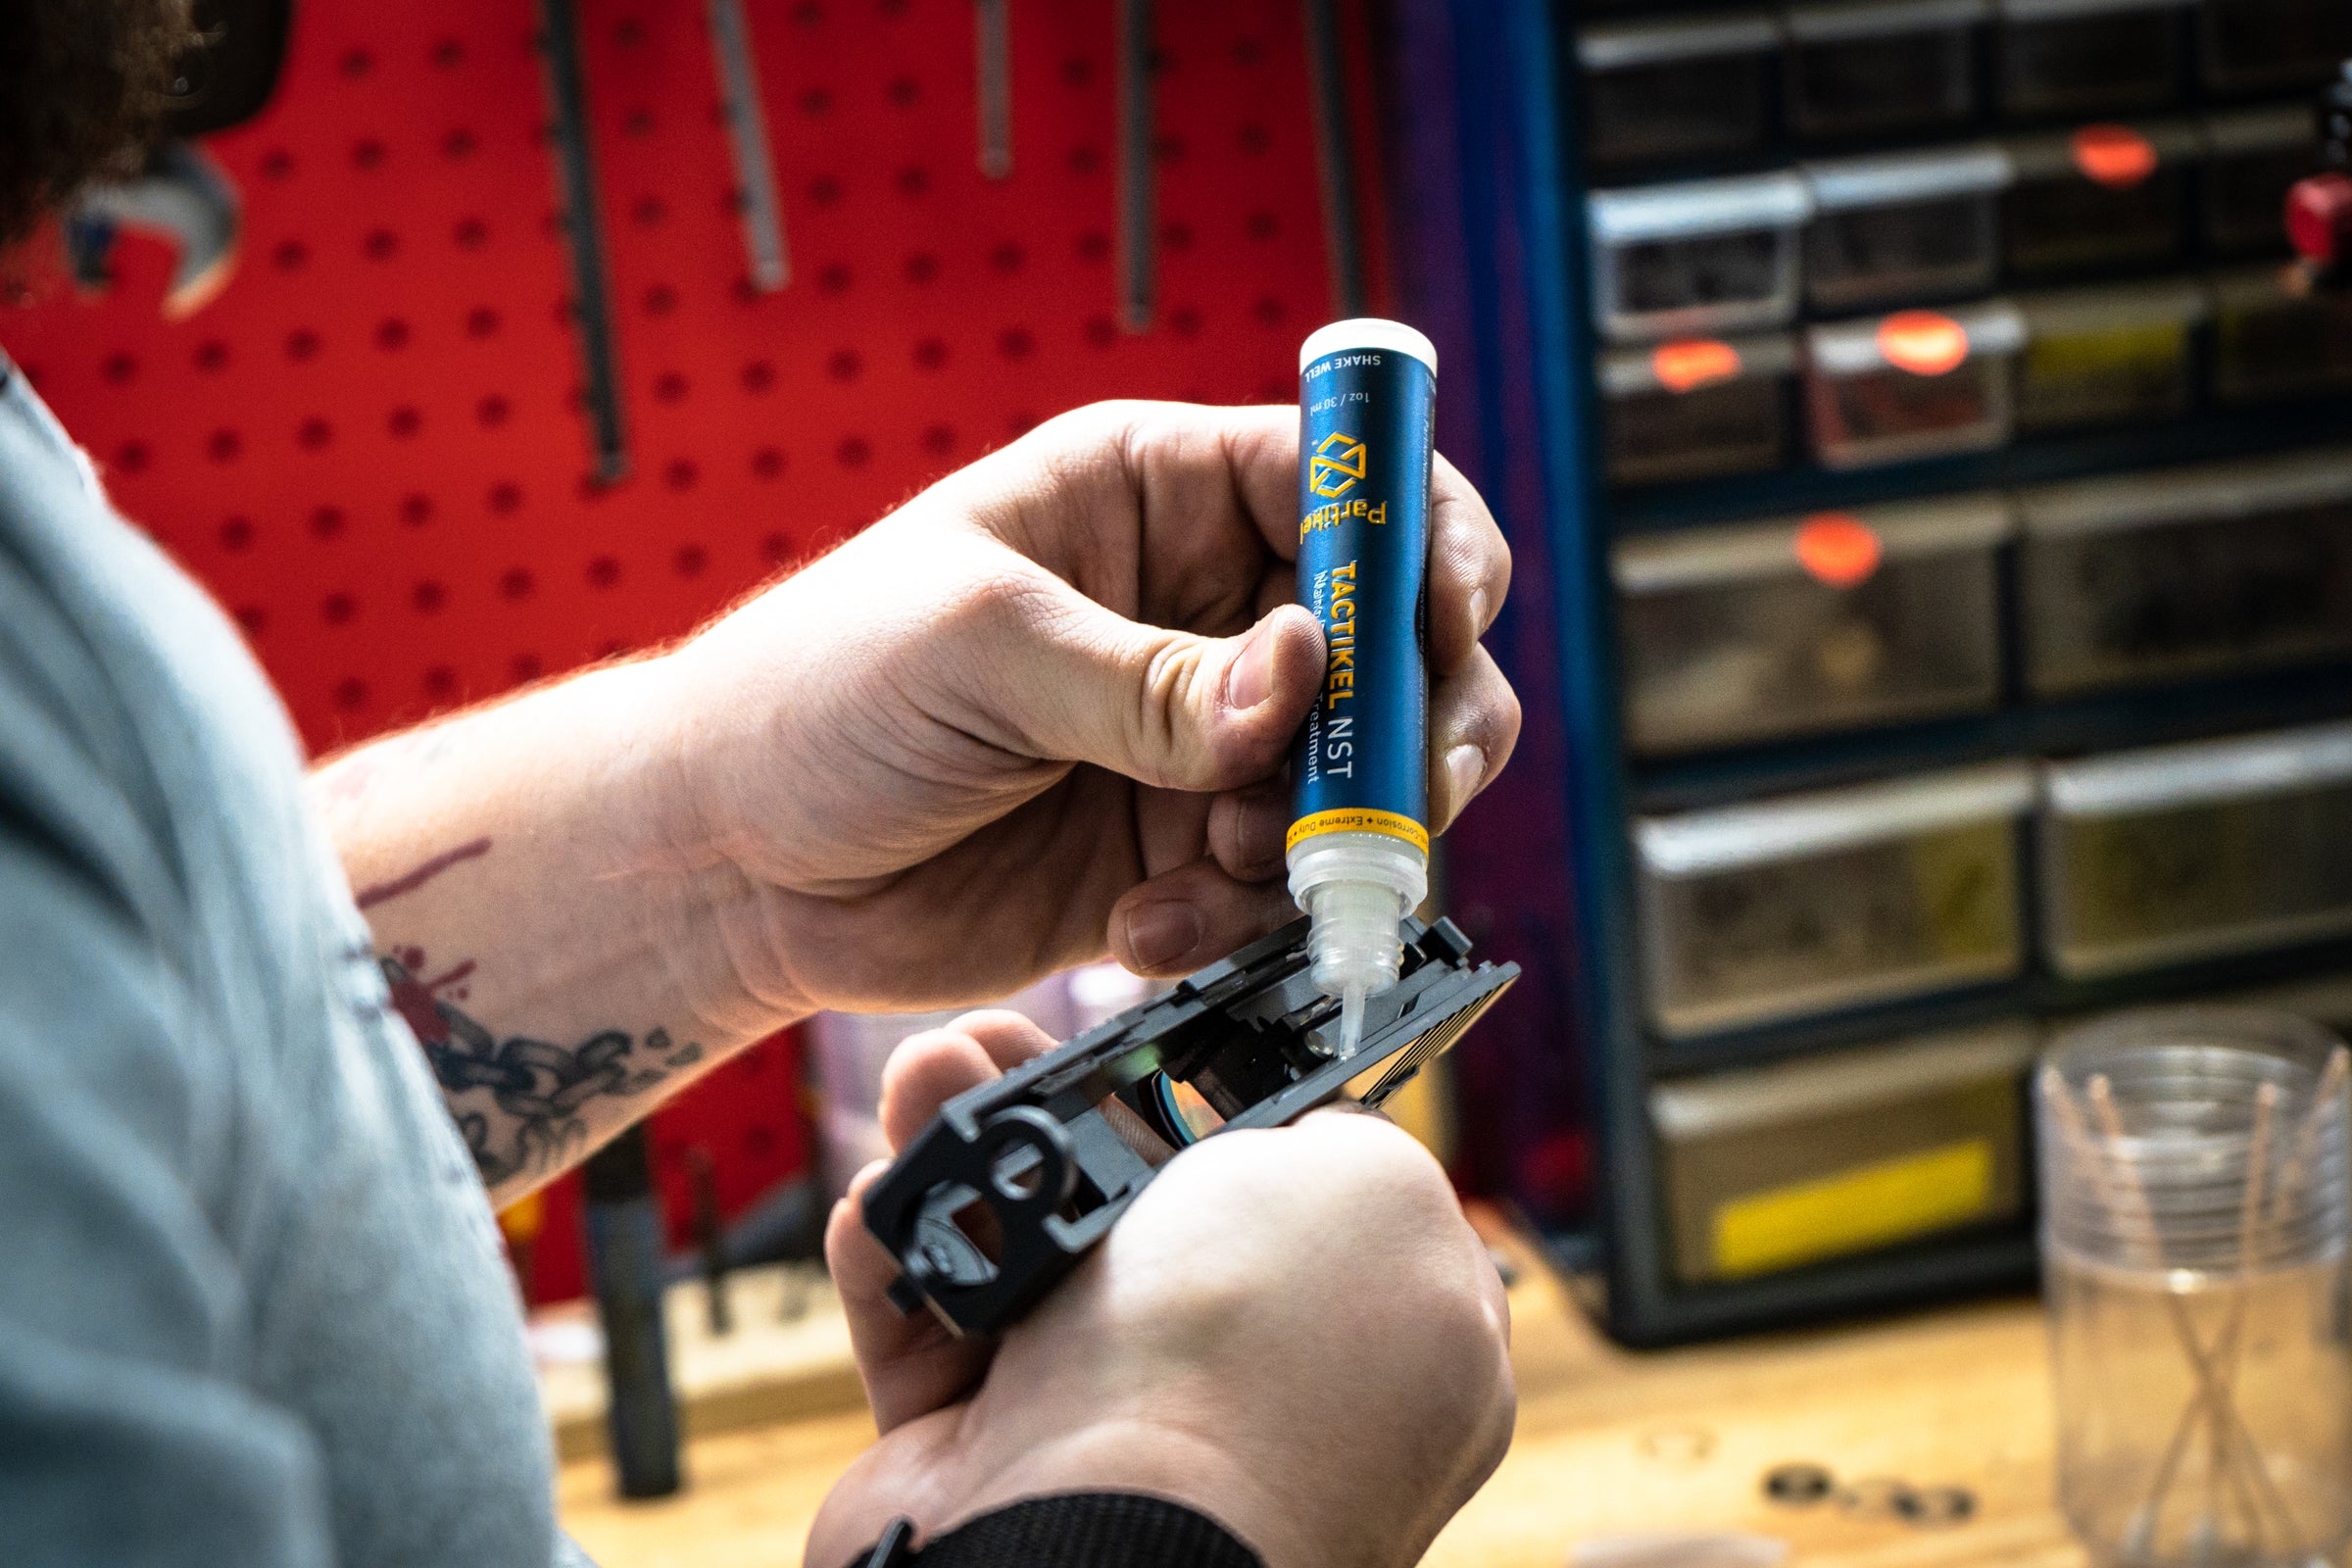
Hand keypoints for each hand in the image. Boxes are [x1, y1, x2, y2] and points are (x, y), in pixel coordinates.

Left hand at [658, 400, 1516, 1019]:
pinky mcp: (1180, 854)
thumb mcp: (979, 649)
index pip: (1343, 482)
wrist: (732, 868)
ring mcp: (1198, 737)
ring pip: (1357, 780)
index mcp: (1153, 493)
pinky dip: (1242, 922)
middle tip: (1394, 800)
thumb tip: (1304, 676)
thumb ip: (1150, 676)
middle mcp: (1199, 606)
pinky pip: (1278, 888)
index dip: (1416, 544)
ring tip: (1209, 874)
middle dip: (1415, 723)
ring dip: (1316, 841)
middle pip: (1393, 640)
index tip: (1434, 630)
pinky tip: (1140, 935)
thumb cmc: (817, 698)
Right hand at [807, 1012, 1516, 1567]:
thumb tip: (1289, 1117)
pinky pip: (934, 1324)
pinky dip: (899, 1255)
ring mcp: (1122, 1422)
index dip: (1240, 1098)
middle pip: (1147, 1197)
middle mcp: (1258, 1378)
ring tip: (926, 1074)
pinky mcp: (987, 1455)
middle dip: (1062, 1104)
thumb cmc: (1249, 1362)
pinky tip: (883, 1199)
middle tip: (998, 1039)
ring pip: (1026, 1245)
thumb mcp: (1374, 1189)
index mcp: (1389, 1333)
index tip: (1166, 1035)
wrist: (1089, 1540)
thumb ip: (1348, 1128)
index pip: (1319, 1188)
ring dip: (962, 1148)